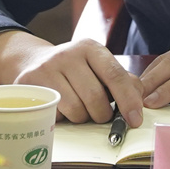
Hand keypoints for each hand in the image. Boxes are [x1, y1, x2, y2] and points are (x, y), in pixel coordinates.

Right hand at [0, 31, 143, 125]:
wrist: (32, 63)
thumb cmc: (74, 71)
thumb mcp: (97, 67)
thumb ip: (121, 80)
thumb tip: (140, 99)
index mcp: (90, 48)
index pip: (115, 75)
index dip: (128, 100)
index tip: (135, 120)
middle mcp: (68, 54)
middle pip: (96, 98)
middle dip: (102, 114)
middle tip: (100, 114)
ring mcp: (47, 68)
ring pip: (76, 110)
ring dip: (82, 118)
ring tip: (78, 108)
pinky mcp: (30, 84)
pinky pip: (56, 114)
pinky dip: (63, 118)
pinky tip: (60, 108)